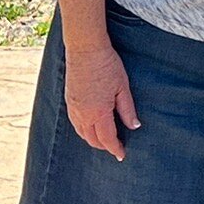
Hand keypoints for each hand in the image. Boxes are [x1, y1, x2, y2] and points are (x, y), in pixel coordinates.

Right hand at [63, 43, 139, 160]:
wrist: (85, 49)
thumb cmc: (106, 65)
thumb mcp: (123, 86)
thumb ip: (127, 109)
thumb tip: (134, 126)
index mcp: (98, 113)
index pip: (107, 139)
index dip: (115, 149)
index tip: (122, 154)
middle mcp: (83, 115)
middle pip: (93, 140)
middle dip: (104, 146)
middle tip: (116, 147)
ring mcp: (74, 109)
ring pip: (82, 133)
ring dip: (93, 140)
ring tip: (105, 139)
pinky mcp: (69, 101)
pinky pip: (75, 124)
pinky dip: (84, 130)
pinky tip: (91, 127)